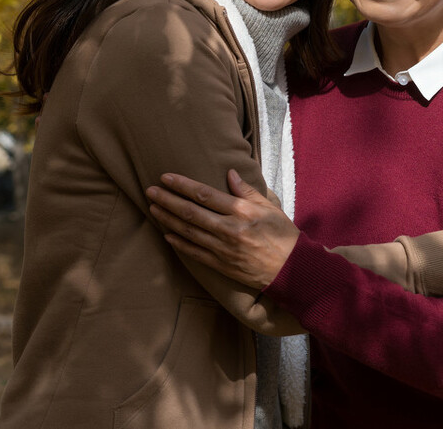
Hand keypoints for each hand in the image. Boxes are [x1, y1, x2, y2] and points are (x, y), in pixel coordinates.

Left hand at [146, 169, 299, 288]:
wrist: (291, 269)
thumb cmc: (283, 235)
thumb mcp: (269, 207)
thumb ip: (247, 191)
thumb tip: (230, 173)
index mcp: (242, 211)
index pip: (205, 194)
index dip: (183, 185)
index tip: (166, 177)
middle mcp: (229, 229)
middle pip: (191, 212)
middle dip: (168, 200)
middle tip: (151, 191)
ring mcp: (223, 249)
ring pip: (189, 231)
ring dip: (168, 219)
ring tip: (153, 208)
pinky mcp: (221, 265)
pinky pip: (195, 253)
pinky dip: (179, 243)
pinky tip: (167, 235)